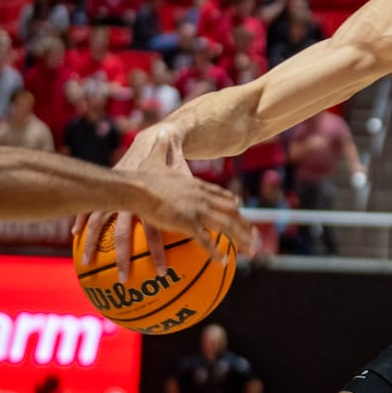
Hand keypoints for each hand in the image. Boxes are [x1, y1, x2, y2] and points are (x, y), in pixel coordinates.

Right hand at [125, 144, 252, 263]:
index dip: (231, 203)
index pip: (220, 195)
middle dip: (245, 225)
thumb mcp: (156, 158)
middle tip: (255, 237)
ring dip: (240, 239)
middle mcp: (203, 197)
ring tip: (250, 251)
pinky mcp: (188, 223)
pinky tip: (223, 261)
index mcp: (197, 186)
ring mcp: (197, 210)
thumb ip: (161, 147)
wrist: (137, 186)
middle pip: (230, 212)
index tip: (240, 209)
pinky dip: (215, 251)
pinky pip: (206, 240)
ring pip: (226, 226)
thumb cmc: (142, 174)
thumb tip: (161, 131)